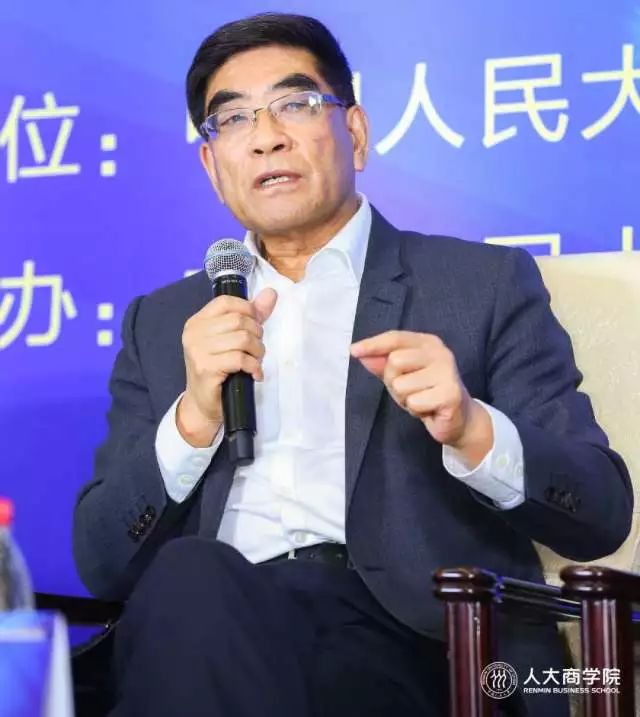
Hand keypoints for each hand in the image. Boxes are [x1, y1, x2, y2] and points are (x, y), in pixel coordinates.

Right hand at [177, 288, 277, 446]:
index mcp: (198, 321)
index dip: (248, 311)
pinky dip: (253, 366)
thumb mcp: (231, 340)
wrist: (202, 404)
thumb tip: (271, 293)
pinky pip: (239, 359)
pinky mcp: (206, 368)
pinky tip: (254, 373)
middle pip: (238, 321)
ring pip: (242, 339)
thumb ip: (250, 316)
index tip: (256, 326)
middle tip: (257, 350)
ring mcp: (198, 351)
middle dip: (256, 335)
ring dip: (257, 352)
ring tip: (256, 362)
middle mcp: (194, 333)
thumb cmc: (218, 370)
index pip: (227, 302)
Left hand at [350, 331, 492, 462]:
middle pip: (395, 362)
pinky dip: (416, 410)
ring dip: (405, 399)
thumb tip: (359, 353)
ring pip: (402, 385)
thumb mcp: (400, 376)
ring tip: (421, 400)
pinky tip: (429, 409)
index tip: (352, 351)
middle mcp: (440, 353)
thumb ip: (381, 364)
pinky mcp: (450, 393)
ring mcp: (447, 372)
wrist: (458, 419)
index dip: (373, 344)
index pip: (395, 338)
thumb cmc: (426, 393)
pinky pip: (414, 402)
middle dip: (393, 381)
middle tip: (410, 390)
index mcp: (428, 343)